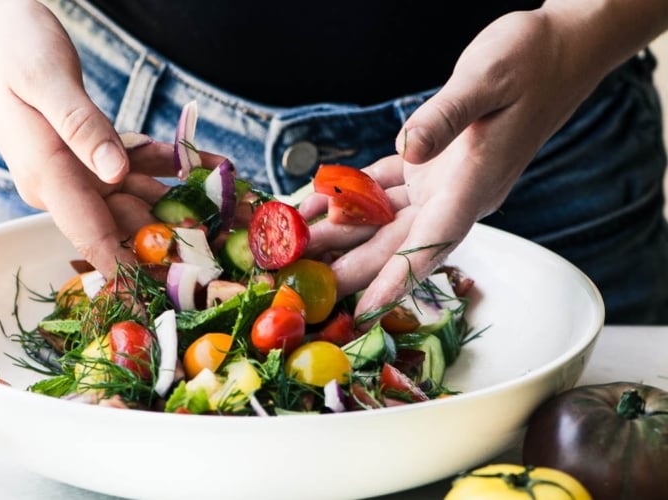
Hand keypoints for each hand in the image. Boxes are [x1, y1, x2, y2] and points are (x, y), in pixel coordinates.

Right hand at [0, 1, 222, 274]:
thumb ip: (79, 127)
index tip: (162, 303)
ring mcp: (85, 168)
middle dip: (180, 243)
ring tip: (241, 214)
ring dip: (192, 206)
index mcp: (48, 177)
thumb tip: (113, 171)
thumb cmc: (8, 48)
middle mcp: (69, 183)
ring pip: (146, 198)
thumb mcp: (42, 80)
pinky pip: (146, 165)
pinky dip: (179, 166)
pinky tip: (216, 166)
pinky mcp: (98, 150)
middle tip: (230, 255)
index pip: (93, 237)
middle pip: (131, 225)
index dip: (128, 274)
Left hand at [301, 10, 604, 322]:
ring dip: (342, 232)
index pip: (435, 240)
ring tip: (297, 246)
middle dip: (353, 266)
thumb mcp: (488, 78)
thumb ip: (447, 115)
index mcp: (476, 181)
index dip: (399, 279)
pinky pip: (385, 185)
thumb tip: (409, 145)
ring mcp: (444, 180)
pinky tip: (318, 199)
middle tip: (310, 286)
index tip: (367, 309)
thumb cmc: (534, 60)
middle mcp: (459, 192)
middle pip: (399, 240)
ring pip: (385, 218)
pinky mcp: (433, 163)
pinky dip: (351, 193)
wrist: (560, 50)